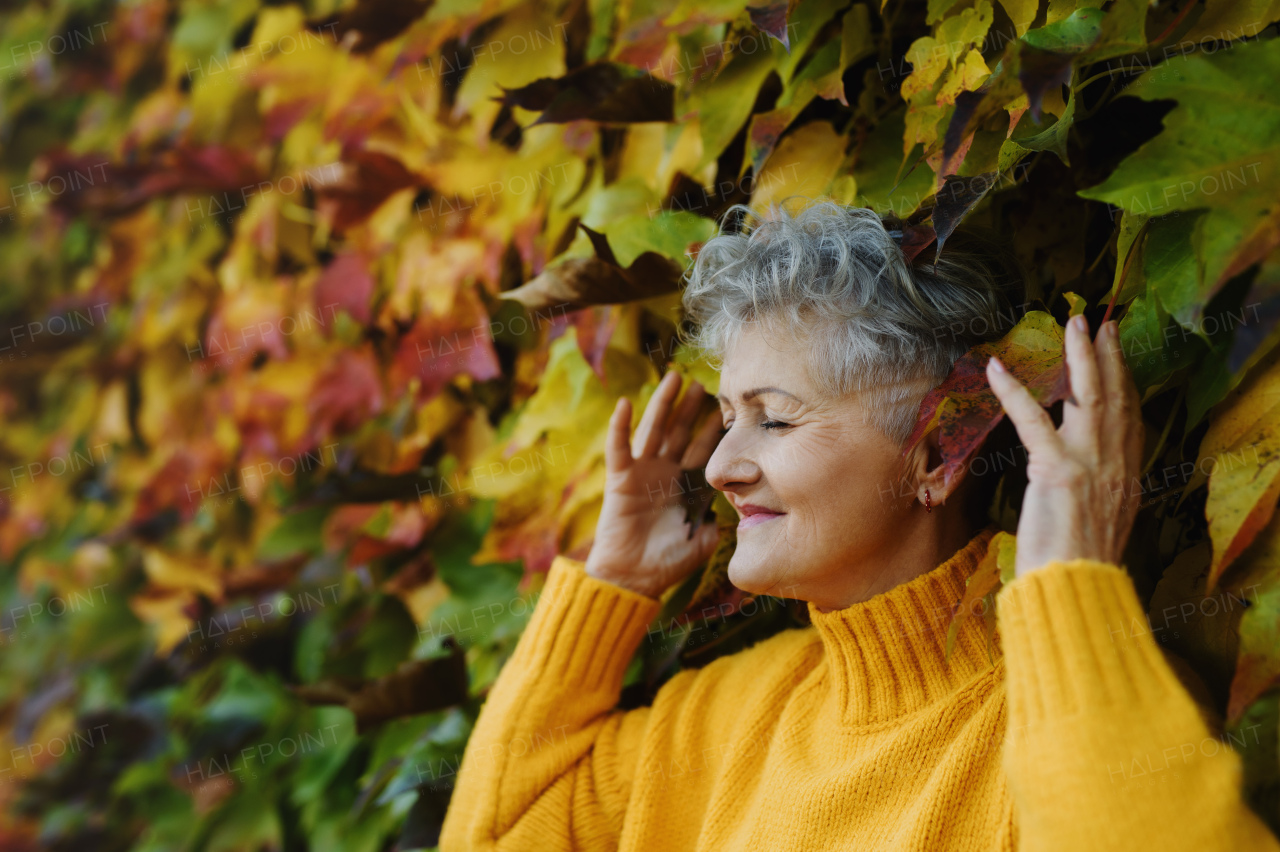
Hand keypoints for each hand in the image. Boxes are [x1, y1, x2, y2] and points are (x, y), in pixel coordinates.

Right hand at [584, 370, 724, 597]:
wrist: (634, 578)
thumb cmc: (669, 562)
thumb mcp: (705, 541)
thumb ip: (722, 522)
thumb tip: (744, 510)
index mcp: (686, 485)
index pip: (704, 449)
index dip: (715, 429)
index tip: (731, 405)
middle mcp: (665, 472)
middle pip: (680, 431)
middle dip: (691, 407)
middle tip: (703, 382)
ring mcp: (642, 472)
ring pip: (654, 430)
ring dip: (661, 404)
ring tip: (673, 378)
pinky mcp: (620, 479)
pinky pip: (620, 449)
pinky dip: (620, 427)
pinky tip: (624, 404)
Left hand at [986, 315, 1144, 576]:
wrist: (1074, 594)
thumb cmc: (1075, 571)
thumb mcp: (1096, 528)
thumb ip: (1094, 499)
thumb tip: (1080, 489)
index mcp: (1126, 480)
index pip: (1130, 420)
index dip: (1125, 384)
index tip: (1118, 357)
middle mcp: (1116, 466)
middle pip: (1118, 398)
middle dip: (1109, 357)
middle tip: (1100, 324)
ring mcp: (1090, 466)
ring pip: (1089, 396)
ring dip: (1079, 356)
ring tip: (1072, 324)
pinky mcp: (1058, 471)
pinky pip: (1034, 420)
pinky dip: (1014, 391)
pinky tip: (997, 369)